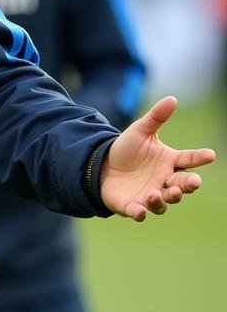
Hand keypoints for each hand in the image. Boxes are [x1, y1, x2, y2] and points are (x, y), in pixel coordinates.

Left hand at [100, 96, 214, 220]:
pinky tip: (140, 210)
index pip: (189, 160)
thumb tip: (172, 98)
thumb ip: (156, 117)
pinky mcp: (133, 205)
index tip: (210, 154)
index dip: (199, 157)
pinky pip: (140, 212)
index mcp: (169, 162)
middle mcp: (164, 181)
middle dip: (188, 185)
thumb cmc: (126, 150)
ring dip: (164, 199)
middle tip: (192, 182)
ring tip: (156, 192)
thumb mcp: (140, 131)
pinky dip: (141, 213)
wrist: (101, 165)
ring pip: (164, 202)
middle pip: (182, 185)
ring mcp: (151, 195)